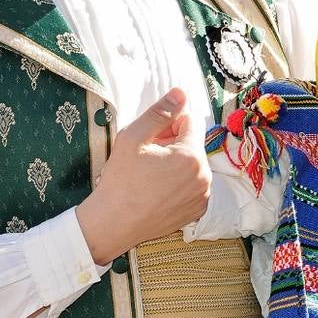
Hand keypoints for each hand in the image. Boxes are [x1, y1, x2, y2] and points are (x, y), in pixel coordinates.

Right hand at [76, 88, 209, 263]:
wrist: (113, 224)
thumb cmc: (120, 181)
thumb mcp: (133, 137)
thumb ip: (160, 112)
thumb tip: (180, 93)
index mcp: (191, 156)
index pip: (190, 121)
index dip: (169, 124)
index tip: (151, 137)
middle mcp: (204, 177)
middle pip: (192, 144)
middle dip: (173, 144)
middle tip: (146, 157)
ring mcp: (202, 196)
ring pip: (193, 165)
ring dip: (176, 164)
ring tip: (150, 175)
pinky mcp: (196, 211)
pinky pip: (193, 186)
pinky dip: (179, 184)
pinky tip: (157, 191)